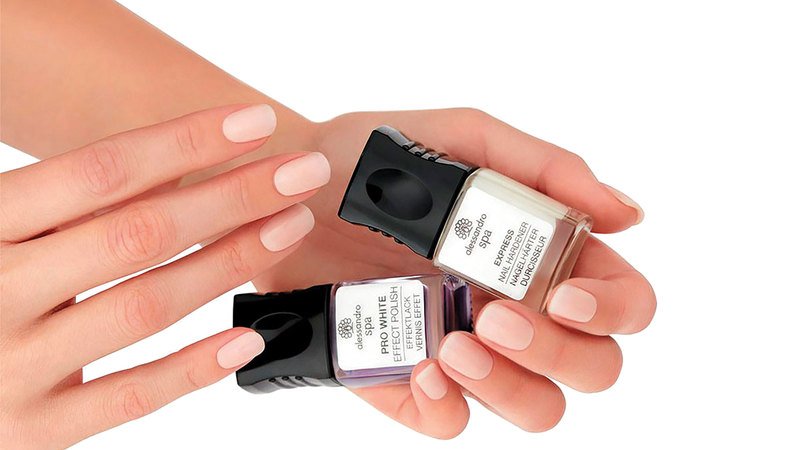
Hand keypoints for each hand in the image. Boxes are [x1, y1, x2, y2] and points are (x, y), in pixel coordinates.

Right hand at [0, 104, 330, 447]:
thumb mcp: (3, 232)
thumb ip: (71, 207)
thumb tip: (179, 164)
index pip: (101, 171)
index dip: (187, 142)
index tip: (257, 123)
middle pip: (138, 233)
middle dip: (234, 196)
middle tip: (302, 173)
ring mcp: (11, 366)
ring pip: (145, 306)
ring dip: (231, 263)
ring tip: (290, 227)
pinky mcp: (33, 429)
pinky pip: (129, 396)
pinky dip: (193, 367)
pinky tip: (247, 338)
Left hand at [253, 108, 655, 437]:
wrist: (285, 187)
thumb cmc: (372, 158)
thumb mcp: (461, 139)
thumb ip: (543, 168)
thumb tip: (627, 212)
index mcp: (539, 255)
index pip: (621, 302)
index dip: (611, 310)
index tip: (563, 293)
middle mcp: (515, 308)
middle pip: (592, 367)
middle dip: (558, 353)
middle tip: (495, 316)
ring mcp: (465, 348)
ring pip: (537, 408)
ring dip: (510, 388)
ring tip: (455, 343)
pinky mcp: (408, 379)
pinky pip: (450, 424)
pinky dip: (447, 408)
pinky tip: (421, 368)